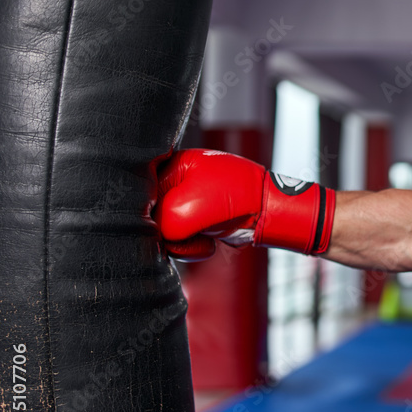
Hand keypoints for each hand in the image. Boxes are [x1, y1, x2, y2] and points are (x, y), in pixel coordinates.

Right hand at [154, 149, 334, 260]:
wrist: (270, 211)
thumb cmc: (239, 198)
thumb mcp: (190, 208)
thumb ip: (162, 222)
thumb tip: (158, 236)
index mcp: (171, 165)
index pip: (141, 195)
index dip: (151, 216)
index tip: (169, 225)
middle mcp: (176, 181)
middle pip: (151, 216)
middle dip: (170, 232)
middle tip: (192, 233)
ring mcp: (186, 201)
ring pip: (165, 232)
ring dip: (184, 243)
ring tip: (205, 237)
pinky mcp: (196, 219)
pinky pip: (181, 240)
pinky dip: (193, 246)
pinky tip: (208, 242)